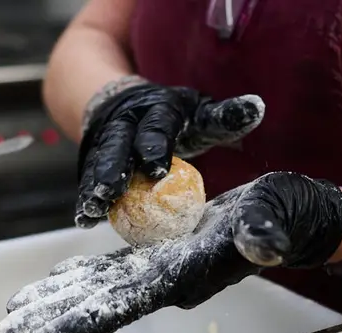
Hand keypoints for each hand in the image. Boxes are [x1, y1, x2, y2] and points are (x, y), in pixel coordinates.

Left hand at [0, 172, 341, 332]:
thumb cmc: (287, 217)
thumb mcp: (277, 218)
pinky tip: (52, 279)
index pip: (121, 309)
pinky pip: (108, 271)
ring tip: (12, 314)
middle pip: (94, 307)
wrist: (292, 218)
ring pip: (93, 290)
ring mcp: (157, 271)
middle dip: (49, 321)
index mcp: (181, 278)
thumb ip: (266, 233)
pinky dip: (77, 276)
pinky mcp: (157, 256)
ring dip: (52, 301)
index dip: (81, 326)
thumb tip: (258, 241)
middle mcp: (162, 283)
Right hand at [76, 80, 265, 227]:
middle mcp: (126, 123)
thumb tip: (256, 107)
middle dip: (112, 169)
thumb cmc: (174, 117)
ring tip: (91, 210)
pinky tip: (84, 219)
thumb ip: (224, 116)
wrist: (125, 105)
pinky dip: (86, 198)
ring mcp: (105, 141)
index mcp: (156, 109)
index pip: (155, 126)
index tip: (156, 169)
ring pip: (98, 163)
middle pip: (117, 145)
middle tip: (110, 193)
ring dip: (93, 187)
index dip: (154, 146)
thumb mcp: (199, 112)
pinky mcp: (92, 159)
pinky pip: (87, 179)